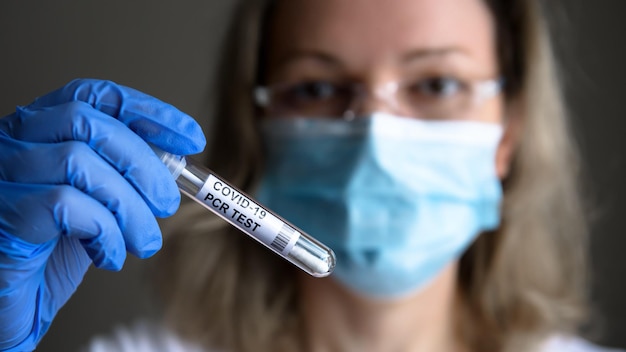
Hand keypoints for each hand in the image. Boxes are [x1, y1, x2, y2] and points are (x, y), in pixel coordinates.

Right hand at [0, 79, 205, 350]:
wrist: (10, 306)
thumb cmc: (51, 254)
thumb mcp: (96, 204)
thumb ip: (122, 176)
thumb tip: (175, 166)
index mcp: (39, 131)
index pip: (95, 96)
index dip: (149, 113)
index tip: (193, 139)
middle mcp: (13, 142)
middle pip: (89, 123)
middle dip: (144, 164)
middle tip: (167, 204)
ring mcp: (2, 175)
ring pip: (79, 163)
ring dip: (130, 207)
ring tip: (144, 241)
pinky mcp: (2, 213)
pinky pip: (65, 204)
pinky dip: (103, 230)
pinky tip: (109, 255)